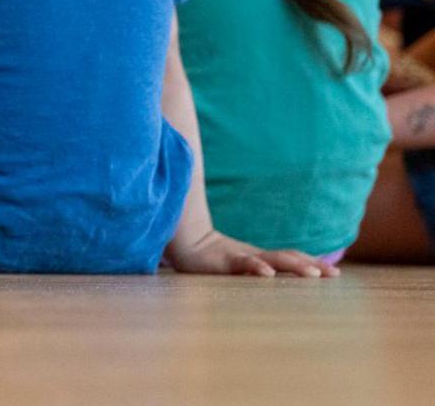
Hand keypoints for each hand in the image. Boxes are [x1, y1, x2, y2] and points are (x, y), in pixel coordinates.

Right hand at [165, 229, 335, 276]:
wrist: (182, 241)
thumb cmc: (209, 256)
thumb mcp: (237, 264)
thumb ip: (254, 268)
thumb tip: (277, 277)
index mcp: (259, 257)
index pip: (291, 258)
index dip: (313, 263)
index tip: (335, 273)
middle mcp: (255, 255)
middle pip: (289, 257)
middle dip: (313, 265)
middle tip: (335, 274)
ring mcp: (240, 256)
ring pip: (272, 259)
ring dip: (294, 266)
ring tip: (313, 274)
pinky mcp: (224, 261)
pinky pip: (243, 263)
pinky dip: (257, 267)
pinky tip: (268, 274)